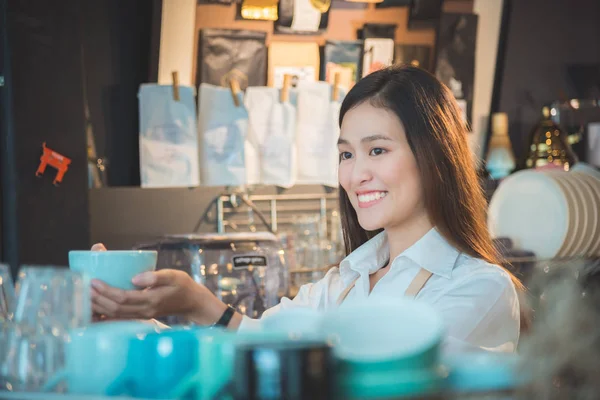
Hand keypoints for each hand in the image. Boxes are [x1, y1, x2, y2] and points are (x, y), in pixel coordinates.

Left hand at [89, 243, 236, 326]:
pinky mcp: (140, 316)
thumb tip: (135, 278)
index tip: (94, 281)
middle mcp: (144, 311)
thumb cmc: (182, 285)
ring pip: (115, 315)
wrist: (192, 301)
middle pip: (115, 308)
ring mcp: (142, 315)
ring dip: (98, 307)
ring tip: (85, 297)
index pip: (123, 298)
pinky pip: (119, 318)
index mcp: (151, 300)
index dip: (106, 291)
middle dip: (97, 299)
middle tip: (84, 287)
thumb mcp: (173, 275)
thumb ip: (155, 276)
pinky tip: (94, 310)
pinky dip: (105, 314)